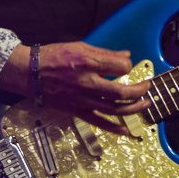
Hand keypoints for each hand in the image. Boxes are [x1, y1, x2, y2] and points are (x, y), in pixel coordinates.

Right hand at [0, 42, 151, 133]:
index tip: (128, 65)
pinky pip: (98, 122)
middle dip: (139, 90)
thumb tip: (126, 56)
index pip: (120, 67)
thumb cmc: (54, 58)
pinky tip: (125, 130)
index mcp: (88, 64)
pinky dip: (113, 128)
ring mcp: (83, 100)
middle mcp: (87, 84)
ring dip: (133, 108)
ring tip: (145, 105)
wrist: (30, 74)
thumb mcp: (80, 47)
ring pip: (114, 109)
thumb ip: (105, 54)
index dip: (128, 65)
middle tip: (147, 87)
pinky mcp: (77, 111)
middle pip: (121, 92)